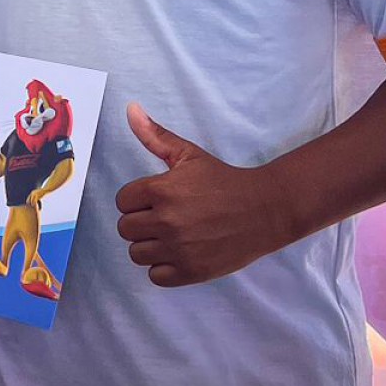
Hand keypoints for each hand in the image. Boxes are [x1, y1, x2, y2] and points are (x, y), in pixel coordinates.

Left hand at [115, 103, 292, 285]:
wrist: (263, 210)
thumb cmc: (223, 181)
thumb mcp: (189, 154)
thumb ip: (155, 136)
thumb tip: (130, 109)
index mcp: (162, 190)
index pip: (122, 201)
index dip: (136, 199)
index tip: (155, 199)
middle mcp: (167, 221)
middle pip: (125, 229)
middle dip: (140, 222)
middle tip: (163, 217)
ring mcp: (179, 249)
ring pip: (136, 254)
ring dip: (149, 246)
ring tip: (170, 236)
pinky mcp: (191, 272)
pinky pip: (155, 276)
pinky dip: (163, 267)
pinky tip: (178, 253)